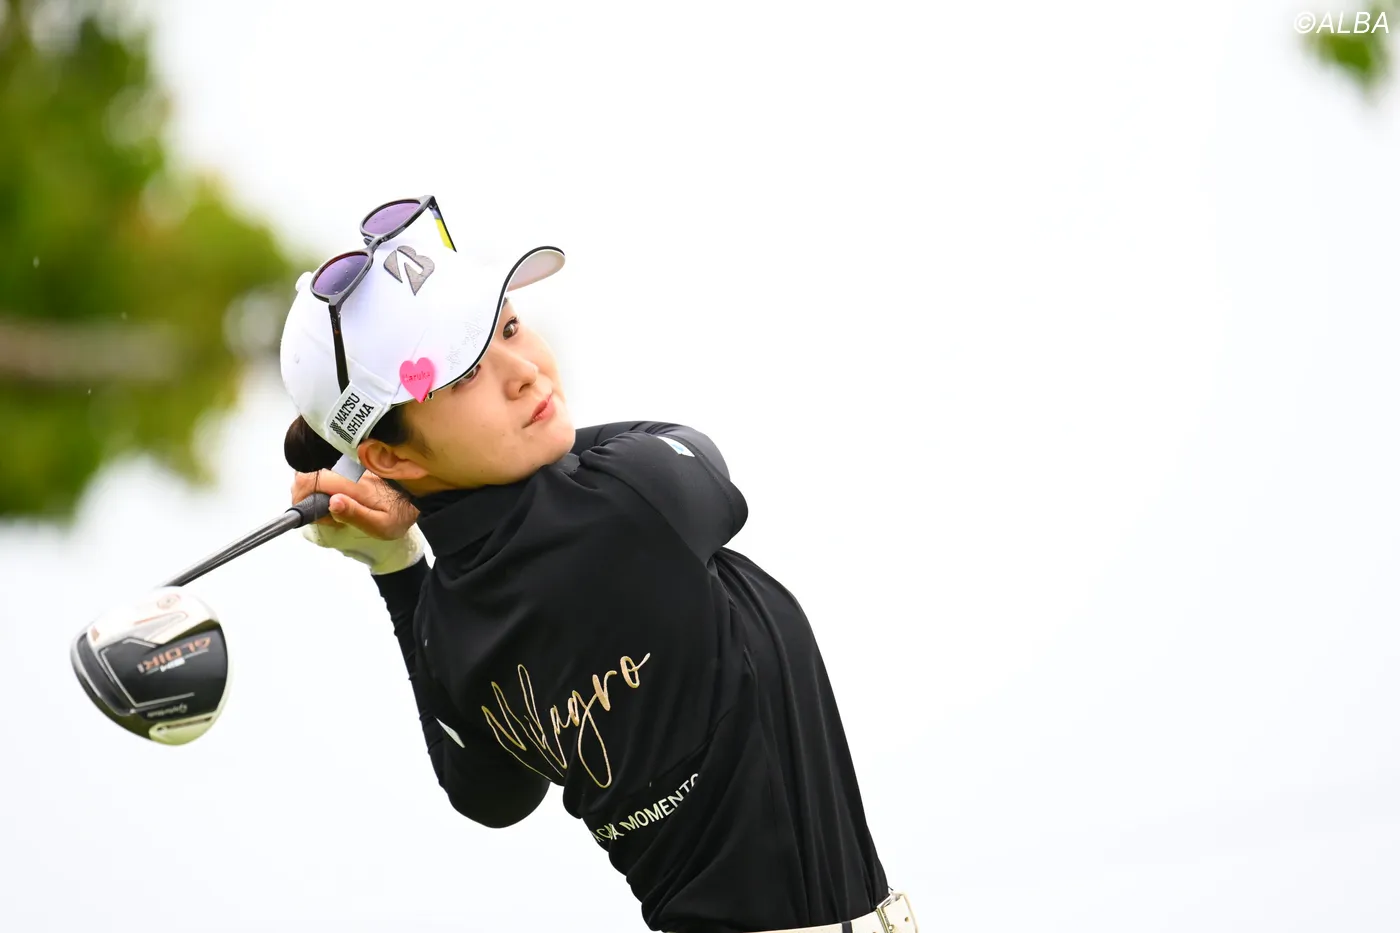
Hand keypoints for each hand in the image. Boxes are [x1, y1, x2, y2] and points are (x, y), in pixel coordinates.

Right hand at [290, 469, 424, 573]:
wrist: (424, 494)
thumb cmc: (401, 513)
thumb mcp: (381, 526)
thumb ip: (355, 515)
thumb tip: (331, 502)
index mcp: (353, 484)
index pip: (309, 480)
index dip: (301, 498)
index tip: (311, 515)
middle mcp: (349, 469)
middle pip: (308, 474)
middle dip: (305, 495)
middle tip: (324, 514)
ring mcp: (351, 464)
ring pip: (317, 471)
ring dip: (316, 490)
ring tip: (335, 507)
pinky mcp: (354, 462)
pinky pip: (329, 469)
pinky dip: (327, 484)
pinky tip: (342, 498)